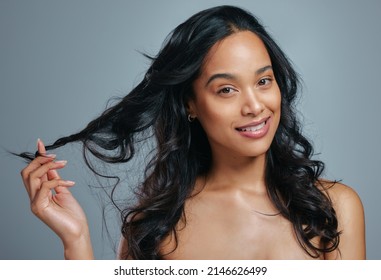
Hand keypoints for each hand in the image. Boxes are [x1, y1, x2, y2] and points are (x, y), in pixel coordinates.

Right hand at [21, 139, 92, 258]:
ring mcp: (35, 203)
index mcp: (39, 193)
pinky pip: (44, 187)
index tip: (41, 143)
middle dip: (40, 160)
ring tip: (64, 164)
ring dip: (49, 167)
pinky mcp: (39, 207)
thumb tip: (53, 165)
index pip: (33, 172)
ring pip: (32, 176)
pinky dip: (58, 181)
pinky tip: (70, 183)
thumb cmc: (73, 215)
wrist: (77, 231)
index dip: (36, 157)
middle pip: (27, 172)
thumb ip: (56, 180)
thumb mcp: (64, 192)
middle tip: (56, 157)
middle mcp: (34, 197)